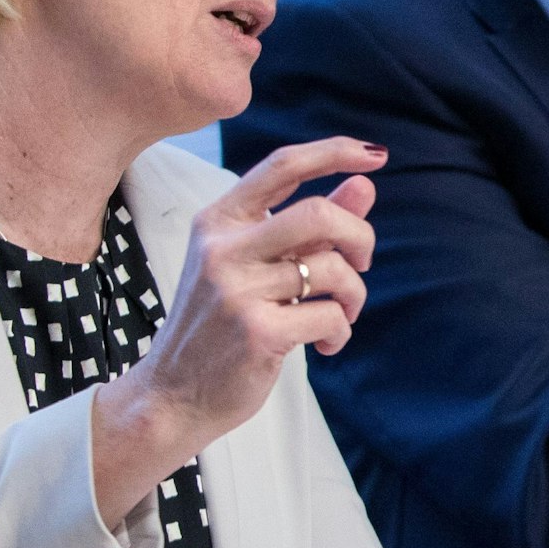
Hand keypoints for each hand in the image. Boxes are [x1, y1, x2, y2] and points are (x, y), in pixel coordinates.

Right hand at [90, 136, 386, 521]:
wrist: (172, 395)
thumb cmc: (220, 326)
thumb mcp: (255, 265)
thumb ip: (308, 227)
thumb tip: (365, 183)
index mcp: (218, 221)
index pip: (282, 165)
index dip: (334, 153)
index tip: (375, 156)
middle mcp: (222, 248)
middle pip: (318, 213)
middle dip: (359, 236)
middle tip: (362, 264)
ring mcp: (236, 290)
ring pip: (332, 269)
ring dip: (354, 295)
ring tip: (341, 314)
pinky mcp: (256, 332)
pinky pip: (329, 315)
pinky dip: (341, 330)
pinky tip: (327, 343)